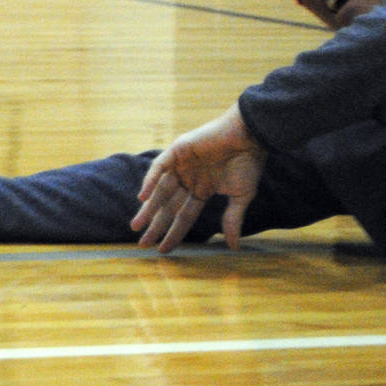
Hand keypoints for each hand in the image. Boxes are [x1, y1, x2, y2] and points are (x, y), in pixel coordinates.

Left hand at [131, 102, 262, 252]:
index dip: (173, 233)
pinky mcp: (177, 150)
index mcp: (202, 190)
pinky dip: (150, 181)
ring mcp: (181, 165)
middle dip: (155, 225)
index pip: (184, 216)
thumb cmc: (249, 163)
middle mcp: (188, 179)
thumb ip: (232, 219)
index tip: (163, 250)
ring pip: (160, 190)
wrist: (250, 135)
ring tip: (136, 226)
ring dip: (147, 208)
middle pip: (167, 206)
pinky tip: (143, 197)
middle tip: (142, 244)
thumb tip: (233, 247)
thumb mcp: (241, 196)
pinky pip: (160, 167)